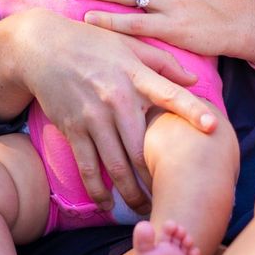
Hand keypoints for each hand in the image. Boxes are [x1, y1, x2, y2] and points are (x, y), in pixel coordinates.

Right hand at [0, 10, 213, 214]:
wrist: (42, 47)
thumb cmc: (92, 44)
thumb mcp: (128, 45)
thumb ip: (162, 62)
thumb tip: (194, 82)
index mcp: (134, 75)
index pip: (168, 94)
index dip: (191, 111)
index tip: (211, 128)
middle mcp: (115, 98)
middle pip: (143, 148)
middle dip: (157, 177)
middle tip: (172, 195)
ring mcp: (92, 117)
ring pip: (117, 166)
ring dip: (132, 194)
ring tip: (145, 210)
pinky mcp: (73, 129)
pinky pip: (88, 168)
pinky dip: (99, 191)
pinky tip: (107, 206)